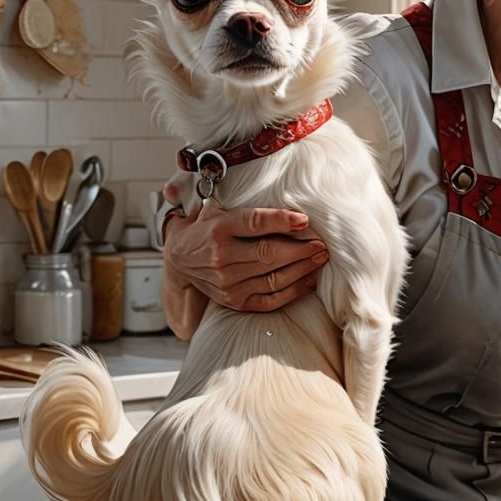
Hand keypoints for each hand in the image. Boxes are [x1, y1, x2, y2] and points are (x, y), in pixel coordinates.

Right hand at [162, 193, 327, 313]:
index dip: (282, 221)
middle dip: (301, 249)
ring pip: (274, 277)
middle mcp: (221, 258)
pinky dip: (294, 290)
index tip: (305, 220)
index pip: (255, 224)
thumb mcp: (218, 209)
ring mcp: (227, 283)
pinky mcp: (234, 301)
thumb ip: (246, 206)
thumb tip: (287, 199)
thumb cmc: (207, 229)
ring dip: (303, 268)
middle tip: (321, 243)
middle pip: (269, 253)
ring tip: (320, 257)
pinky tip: (310, 279)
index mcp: (218, 229)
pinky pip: (270, 299)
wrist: (179, 260)